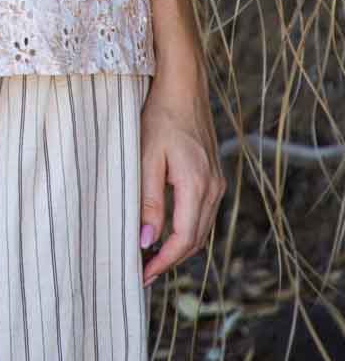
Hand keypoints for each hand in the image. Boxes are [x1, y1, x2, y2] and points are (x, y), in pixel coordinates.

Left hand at [139, 66, 225, 286]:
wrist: (184, 84)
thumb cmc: (160, 116)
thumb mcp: (147, 157)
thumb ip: (148, 200)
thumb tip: (147, 241)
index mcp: (197, 185)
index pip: (183, 239)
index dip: (164, 262)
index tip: (143, 276)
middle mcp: (213, 188)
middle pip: (195, 239)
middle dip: (171, 259)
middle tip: (143, 272)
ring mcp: (217, 181)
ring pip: (201, 228)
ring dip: (180, 246)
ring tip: (152, 257)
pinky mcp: (214, 174)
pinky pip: (203, 212)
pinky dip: (187, 228)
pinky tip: (168, 229)